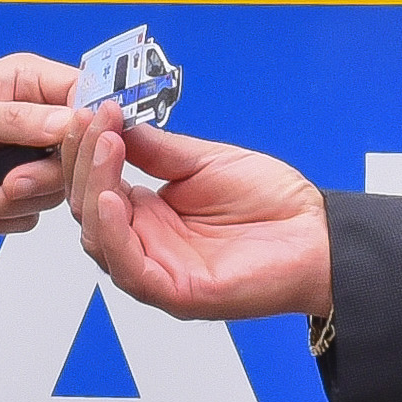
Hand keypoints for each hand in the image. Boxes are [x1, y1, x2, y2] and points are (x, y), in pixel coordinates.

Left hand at [0, 53, 84, 232]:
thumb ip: (17, 120)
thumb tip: (71, 122)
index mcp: (26, 84)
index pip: (86, 98)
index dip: (97, 126)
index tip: (92, 150)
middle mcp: (31, 121)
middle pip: (77, 156)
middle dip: (43, 178)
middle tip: (9, 183)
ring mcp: (20, 159)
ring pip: (52, 192)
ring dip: (8, 201)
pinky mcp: (5, 192)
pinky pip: (26, 216)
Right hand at [66, 115, 331, 320]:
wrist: (317, 236)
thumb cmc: (274, 207)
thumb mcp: (205, 162)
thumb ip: (157, 149)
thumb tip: (114, 124)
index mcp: (149, 215)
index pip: (97, 182)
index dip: (88, 147)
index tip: (92, 110)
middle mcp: (146, 243)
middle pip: (88, 208)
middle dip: (84, 160)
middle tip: (93, 122)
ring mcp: (157, 269)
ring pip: (99, 237)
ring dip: (94, 187)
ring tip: (105, 147)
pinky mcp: (173, 292)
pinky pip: (128, 267)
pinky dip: (111, 232)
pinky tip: (109, 197)